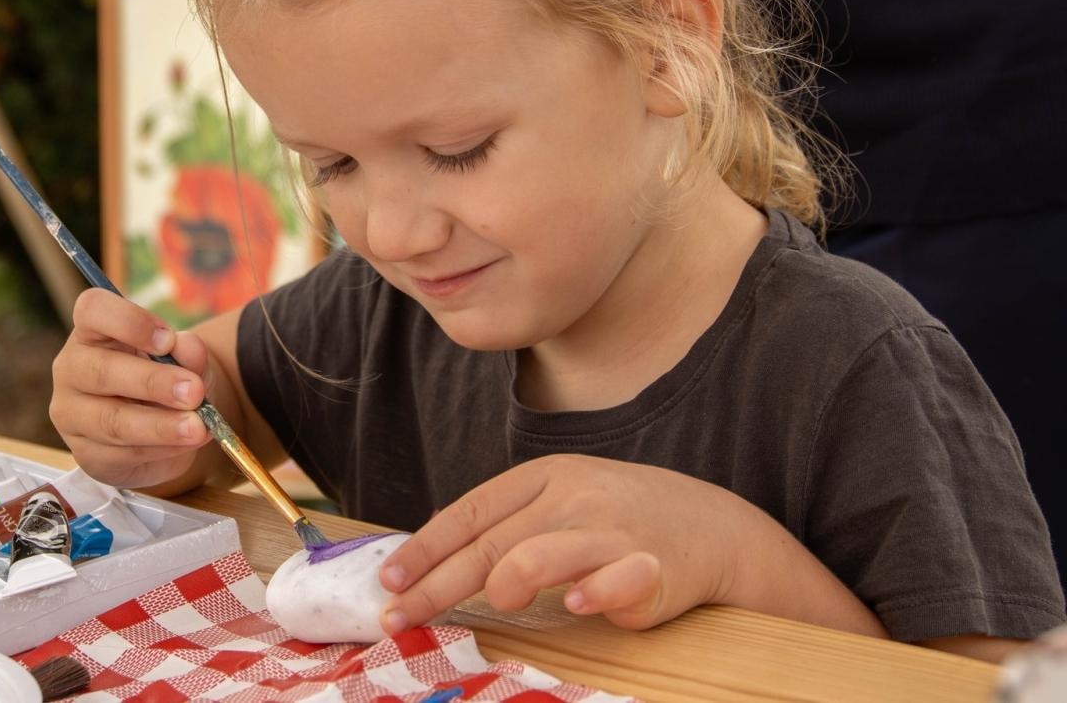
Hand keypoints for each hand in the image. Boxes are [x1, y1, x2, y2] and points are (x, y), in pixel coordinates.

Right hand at [48, 288, 213, 489]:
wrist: (162, 429)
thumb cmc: (167, 380)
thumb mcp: (187, 362)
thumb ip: (190, 353)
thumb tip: (189, 347)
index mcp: (92, 331)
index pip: (93, 310)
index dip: (129, 321)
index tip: (168, 340)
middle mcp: (72, 367)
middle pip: (101, 370)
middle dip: (153, 382)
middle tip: (194, 392)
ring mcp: (71, 413)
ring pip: (111, 420)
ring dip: (160, 425)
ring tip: (198, 427)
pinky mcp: (84, 453)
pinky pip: (120, 454)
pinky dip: (158, 450)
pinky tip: (183, 444)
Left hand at [378, 454, 745, 632]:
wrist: (711, 526)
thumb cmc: (617, 518)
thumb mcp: (558, 501)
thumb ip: (505, 522)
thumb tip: (430, 549)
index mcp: (542, 477)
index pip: (469, 513)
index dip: (424, 548)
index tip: (387, 583)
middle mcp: (571, 497)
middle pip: (489, 544)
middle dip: (437, 585)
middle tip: (399, 619)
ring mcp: (611, 530)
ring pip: (540, 554)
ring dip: (505, 583)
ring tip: (496, 605)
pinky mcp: (651, 567)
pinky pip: (614, 580)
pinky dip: (592, 593)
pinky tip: (576, 606)